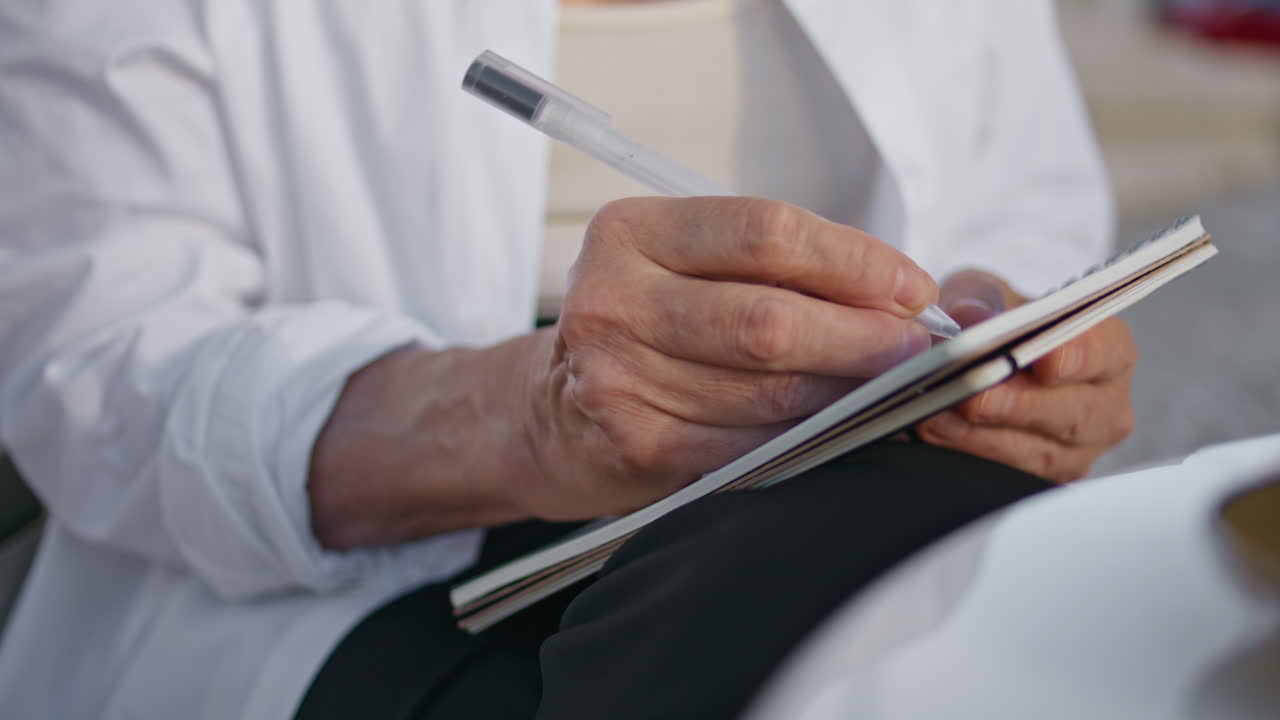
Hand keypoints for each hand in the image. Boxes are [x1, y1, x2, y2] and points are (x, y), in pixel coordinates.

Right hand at [309, 197, 936, 547]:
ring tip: (889, 390)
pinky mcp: (635, 444)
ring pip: (769, 392)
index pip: (765, 232)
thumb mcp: (680, 265)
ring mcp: (617, 377)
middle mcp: (613, 299)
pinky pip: (750, 445)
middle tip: (919, 351)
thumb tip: (896, 294)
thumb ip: (771, 266)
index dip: (854, 260)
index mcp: (632, 232)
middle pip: (770, 318)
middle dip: (864, 338)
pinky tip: (838, 431)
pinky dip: (807, 440)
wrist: (548, 410)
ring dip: (847, 396)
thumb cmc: (642, 324)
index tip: (911, 287)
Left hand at [915, 269, 1136, 481]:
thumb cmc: (998, 318)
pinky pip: (1009, 474)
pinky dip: (968, 452)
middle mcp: (1105, 405)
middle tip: (973, 397)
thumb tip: (971, 320)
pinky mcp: (1044, 478)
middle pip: (1071, 411)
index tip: (1044, 359)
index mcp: (1110, 350)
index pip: (1105, 354)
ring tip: (937, 415)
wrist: (986, 354)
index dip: (1075, 357)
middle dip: (1017, 405)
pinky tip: (935, 432)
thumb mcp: (988, 294)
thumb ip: (982, 302)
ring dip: (982, 435)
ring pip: (1038, 452)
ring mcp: (1079, 449)